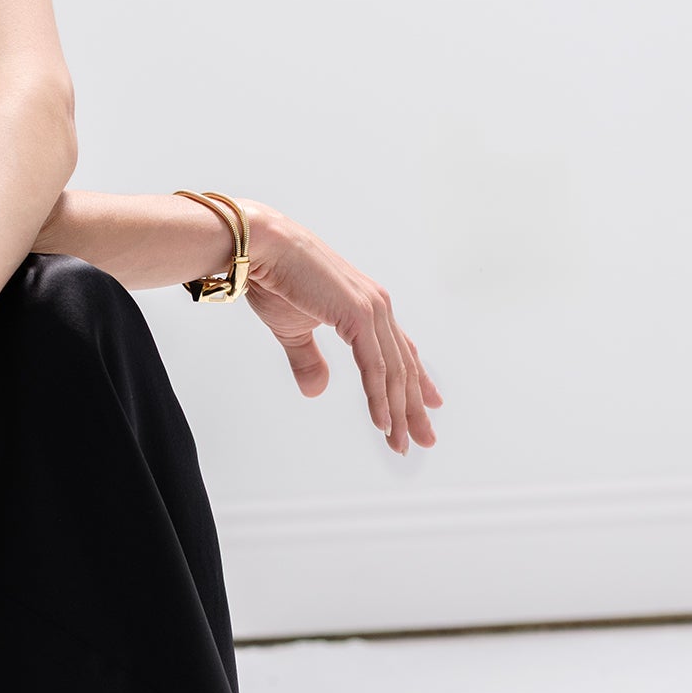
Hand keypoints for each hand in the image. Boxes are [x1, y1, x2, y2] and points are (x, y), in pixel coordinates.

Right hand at [240, 207, 444, 452]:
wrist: (262, 249)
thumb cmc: (274, 280)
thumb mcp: (293, 330)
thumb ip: (309, 360)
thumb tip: (317, 392)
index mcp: (366, 307)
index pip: (400, 351)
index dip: (416, 381)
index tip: (430, 406)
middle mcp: (377, 307)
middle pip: (404, 367)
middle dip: (413, 407)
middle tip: (424, 440)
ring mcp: (371, 310)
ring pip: (393, 372)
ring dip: (398, 412)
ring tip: (400, 443)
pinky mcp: (358, 316)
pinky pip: (375, 368)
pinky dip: (380, 398)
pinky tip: (383, 423)